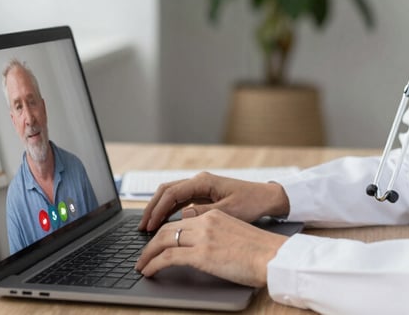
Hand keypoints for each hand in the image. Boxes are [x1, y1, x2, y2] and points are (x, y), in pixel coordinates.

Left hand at [135, 209, 287, 287]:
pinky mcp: (201, 254)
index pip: (180, 220)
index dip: (164, 232)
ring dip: (147, 254)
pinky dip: (153, 264)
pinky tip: (148, 271)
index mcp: (214, 215)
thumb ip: (215, 234)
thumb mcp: (235, 233)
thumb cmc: (260, 251)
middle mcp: (206, 222)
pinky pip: (167, 257)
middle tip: (142, 255)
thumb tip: (202, 246)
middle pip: (168, 229)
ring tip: (141, 265)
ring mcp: (203, 237)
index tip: (156, 243)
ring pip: (163, 241)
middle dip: (150, 243)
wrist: (273, 256)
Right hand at [137, 171, 289, 232]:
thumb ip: (205, 213)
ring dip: (159, 209)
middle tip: (141, 226)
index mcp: (204, 181)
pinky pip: (180, 201)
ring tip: (148, 227)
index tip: (149, 225)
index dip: (157, 209)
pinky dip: (169, 211)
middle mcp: (200, 181)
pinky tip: (164, 224)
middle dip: (152, 208)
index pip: (171, 193)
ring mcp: (201, 187)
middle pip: (167, 191)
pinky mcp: (204, 195)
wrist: (267, 198)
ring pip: (172, 195)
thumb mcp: (229, 211)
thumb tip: (183, 215)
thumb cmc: (251, 203)